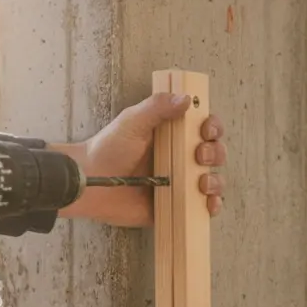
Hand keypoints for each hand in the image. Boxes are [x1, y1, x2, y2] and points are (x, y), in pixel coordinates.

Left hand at [53, 92, 227, 226]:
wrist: (91, 182)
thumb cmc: (108, 149)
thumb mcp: (132, 121)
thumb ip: (157, 107)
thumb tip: (186, 99)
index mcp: (173, 135)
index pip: (203, 128)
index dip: (212, 128)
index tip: (206, 129)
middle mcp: (180, 159)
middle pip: (214, 153)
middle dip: (214, 153)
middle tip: (199, 156)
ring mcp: (179, 184)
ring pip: (212, 181)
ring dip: (215, 180)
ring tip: (202, 182)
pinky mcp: (175, 206)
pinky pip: (201, 208)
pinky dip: (211, 206)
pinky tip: (208, 204)